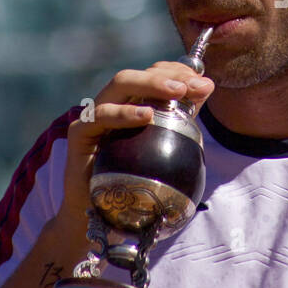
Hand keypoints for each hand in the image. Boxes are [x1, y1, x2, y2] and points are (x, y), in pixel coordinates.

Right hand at [58, 60, 214, 216]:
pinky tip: (146, 115)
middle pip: (138, 74)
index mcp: (130, 101)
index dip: (176, 72)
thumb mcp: (163, 143)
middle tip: (193, 85)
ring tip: (177, 92)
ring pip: (119, 84)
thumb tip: (207, 85)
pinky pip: (100, 116)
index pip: (152, 74)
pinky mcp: (80, 132)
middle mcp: (112, 102)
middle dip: (167, 75)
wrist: (98, 214)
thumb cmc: (131, 180)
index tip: (202, 83)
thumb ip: (183, 115)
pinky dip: (124, 112)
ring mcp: (94, 114)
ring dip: (151, 84)